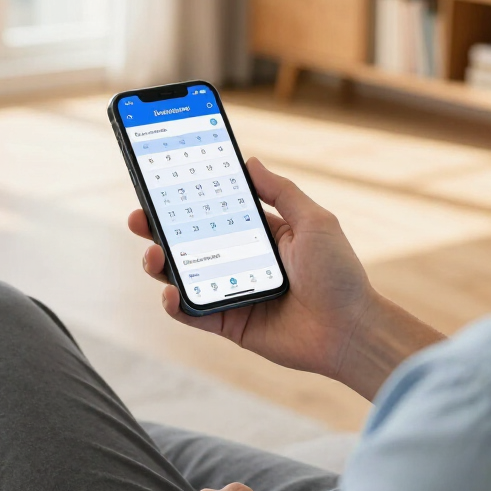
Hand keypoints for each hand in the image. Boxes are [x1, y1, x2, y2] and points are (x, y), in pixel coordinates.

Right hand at [129, 157, 443, 399]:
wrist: (350, 330)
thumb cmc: (339, 273)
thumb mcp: (314, 221)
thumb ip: (280, 192)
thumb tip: (249, 160)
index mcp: (260, 234)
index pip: (215, 211)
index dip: (188, 199)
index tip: (162, 182)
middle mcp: (240, 260)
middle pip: (189, 241)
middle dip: (159, 228)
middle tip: (139, 216)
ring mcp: (231, 291)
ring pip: (182, 275)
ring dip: (160, 264)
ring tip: (154, 254)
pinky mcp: (228, 323)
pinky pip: (192, 313)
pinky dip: (175, 304)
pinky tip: (170, 293)